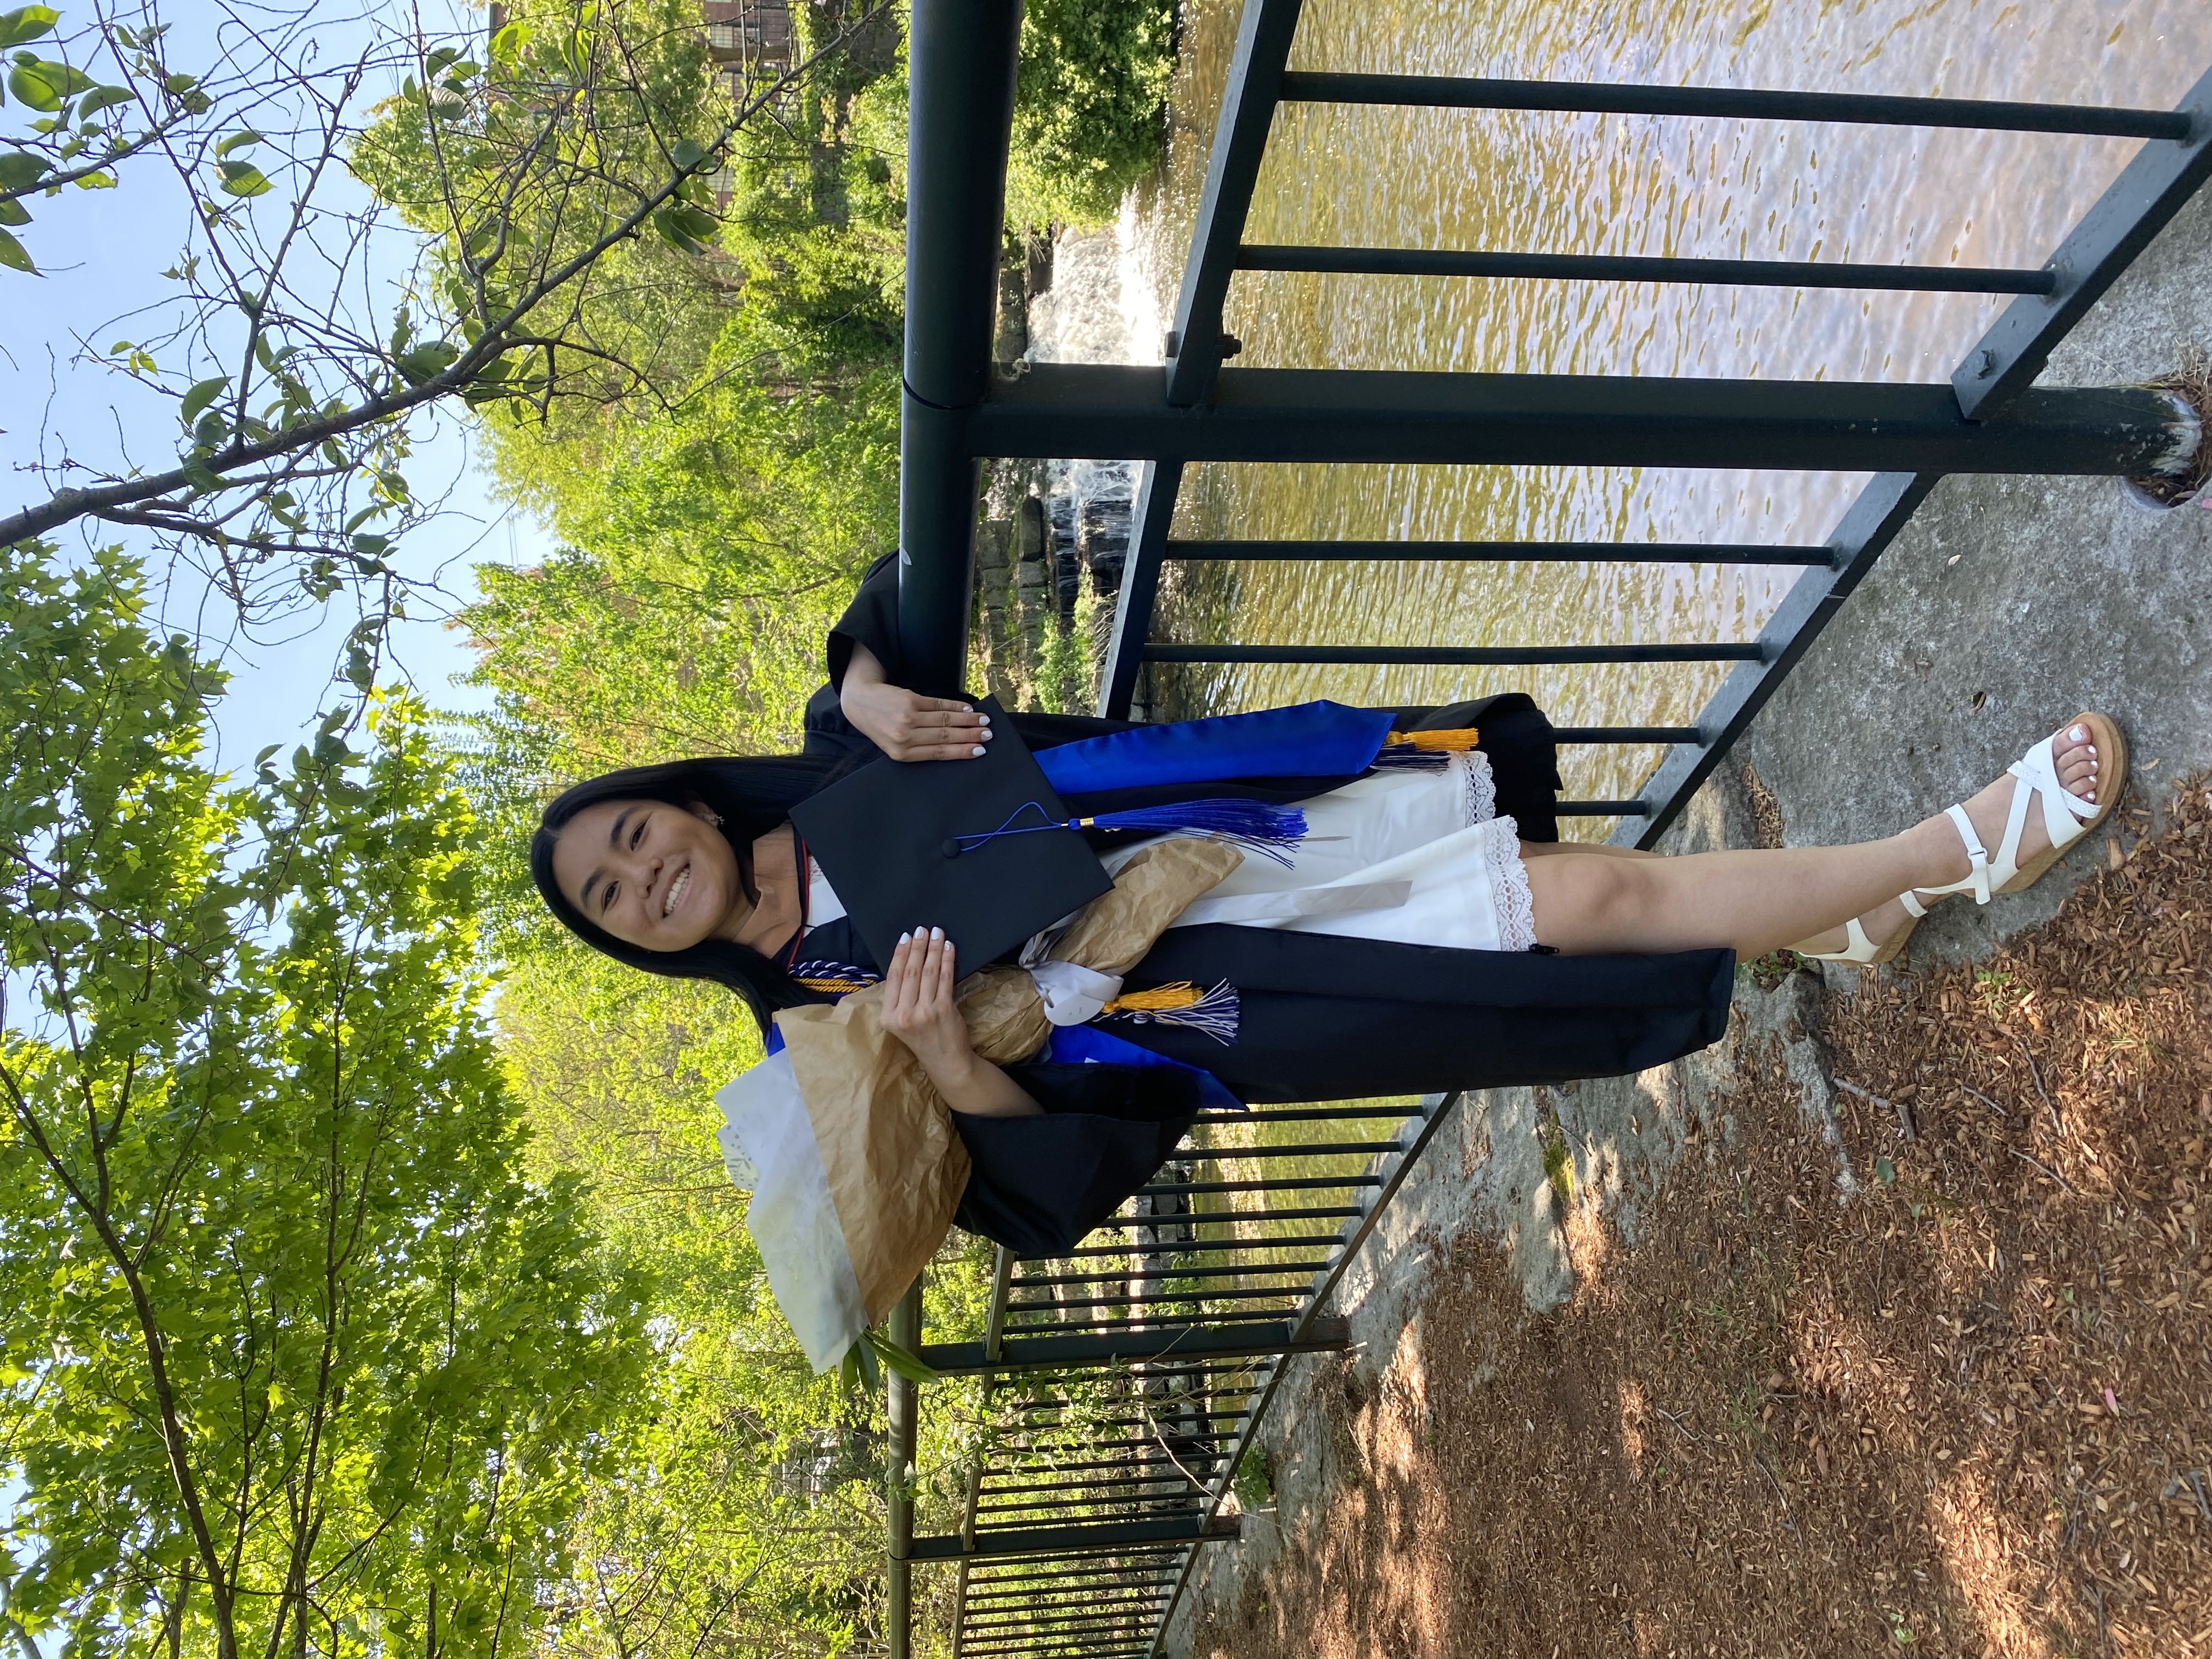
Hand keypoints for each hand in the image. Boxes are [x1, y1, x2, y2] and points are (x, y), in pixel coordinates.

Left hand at [841, 641, 993, 761]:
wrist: (860, 703)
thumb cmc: (881, 727)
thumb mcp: (895, 745)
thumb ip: (920, 747)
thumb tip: (954, 746)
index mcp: (903, 754)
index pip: (939, 753)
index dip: (962, 751)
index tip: (980, 751)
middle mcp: (905, 737)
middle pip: (945, 736)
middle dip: (970, 736)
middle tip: (988, 735)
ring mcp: (907, 718)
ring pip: (944, 720)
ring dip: (967, 720)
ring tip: (983, 721)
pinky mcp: (909, 700)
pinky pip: (938, 705)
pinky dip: (955, 707)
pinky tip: (967, 709)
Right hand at [881, 927, 974, 1079]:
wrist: (947, 1063)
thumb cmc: (925, 1039)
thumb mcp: (903, 1022)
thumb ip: (901, 998)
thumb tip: (907, 961)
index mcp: (888, 1017)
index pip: (893, 978)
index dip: (899, 954)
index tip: (905, 937)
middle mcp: (903, 1015)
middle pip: (910, 972)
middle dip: (917, 947)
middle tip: (922, 929)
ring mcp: (924, 1012)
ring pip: (928, 972)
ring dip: (933, 949)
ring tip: (937, 933)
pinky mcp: (944, 1010)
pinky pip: (945, 979)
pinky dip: (947, 960)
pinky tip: (949, 948)